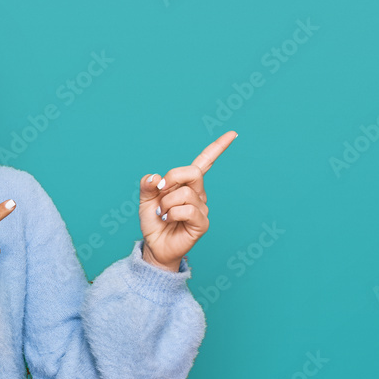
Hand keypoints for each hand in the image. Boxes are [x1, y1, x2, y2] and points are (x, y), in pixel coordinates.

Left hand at [139, 131, 236, 270]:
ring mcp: (201, 208)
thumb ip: (148, 184)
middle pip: (193, 172)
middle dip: (172, 178)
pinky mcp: (202, 223)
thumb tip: (156, 177)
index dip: (218, 148)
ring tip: (162, 213)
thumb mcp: (145, 199)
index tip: (232, 134)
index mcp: (187, 184)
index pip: (205, 162)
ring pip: (185, 194)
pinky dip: (172, 213)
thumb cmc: (154, 221)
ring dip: (166, 203)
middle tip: (160, 192)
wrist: (154, 245)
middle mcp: (198, 193)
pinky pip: (187, 210)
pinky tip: (169, 220)